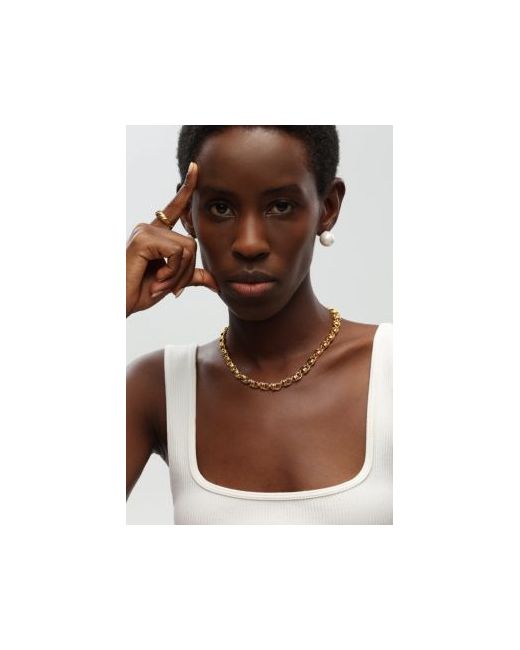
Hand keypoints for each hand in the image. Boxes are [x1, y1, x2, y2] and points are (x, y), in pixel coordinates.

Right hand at [126, 162, 218, 316]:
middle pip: (191, 243)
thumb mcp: (171, 283)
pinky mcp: (144, 238)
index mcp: (156, 235)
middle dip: (186, 271)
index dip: (187, 190)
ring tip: (160, 284)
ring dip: (179, 274)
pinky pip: (177, 252)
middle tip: (169, 288)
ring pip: (187, 248)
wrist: (119, 304)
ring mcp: (145, 231)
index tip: (196, 168)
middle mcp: (149, 228)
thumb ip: (191, 276)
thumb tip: (215, 281)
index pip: (175, 209)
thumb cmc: (139, 293)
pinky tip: (156, 279)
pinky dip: (172, 271)